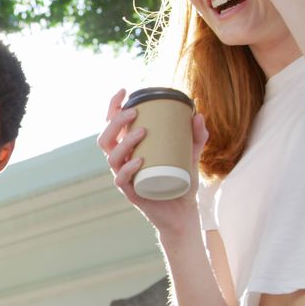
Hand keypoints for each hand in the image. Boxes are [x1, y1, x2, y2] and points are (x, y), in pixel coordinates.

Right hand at [96, 88, 208, 236]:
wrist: (183, 214)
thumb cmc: (182, 183)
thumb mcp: (191, 156)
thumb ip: (196, 136)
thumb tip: (198, 114)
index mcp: (129, 150)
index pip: (112, 126)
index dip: (113, 107)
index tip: (124, 91)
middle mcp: (122, 163)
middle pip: (106, 139)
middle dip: (116, 122)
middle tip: (135, 112)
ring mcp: (125, 178)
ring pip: (111, 157)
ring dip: (124, 142)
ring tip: (142, 132)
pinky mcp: (131, 194)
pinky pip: (121, 180)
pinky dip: (128, 169)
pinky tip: (139, 160)